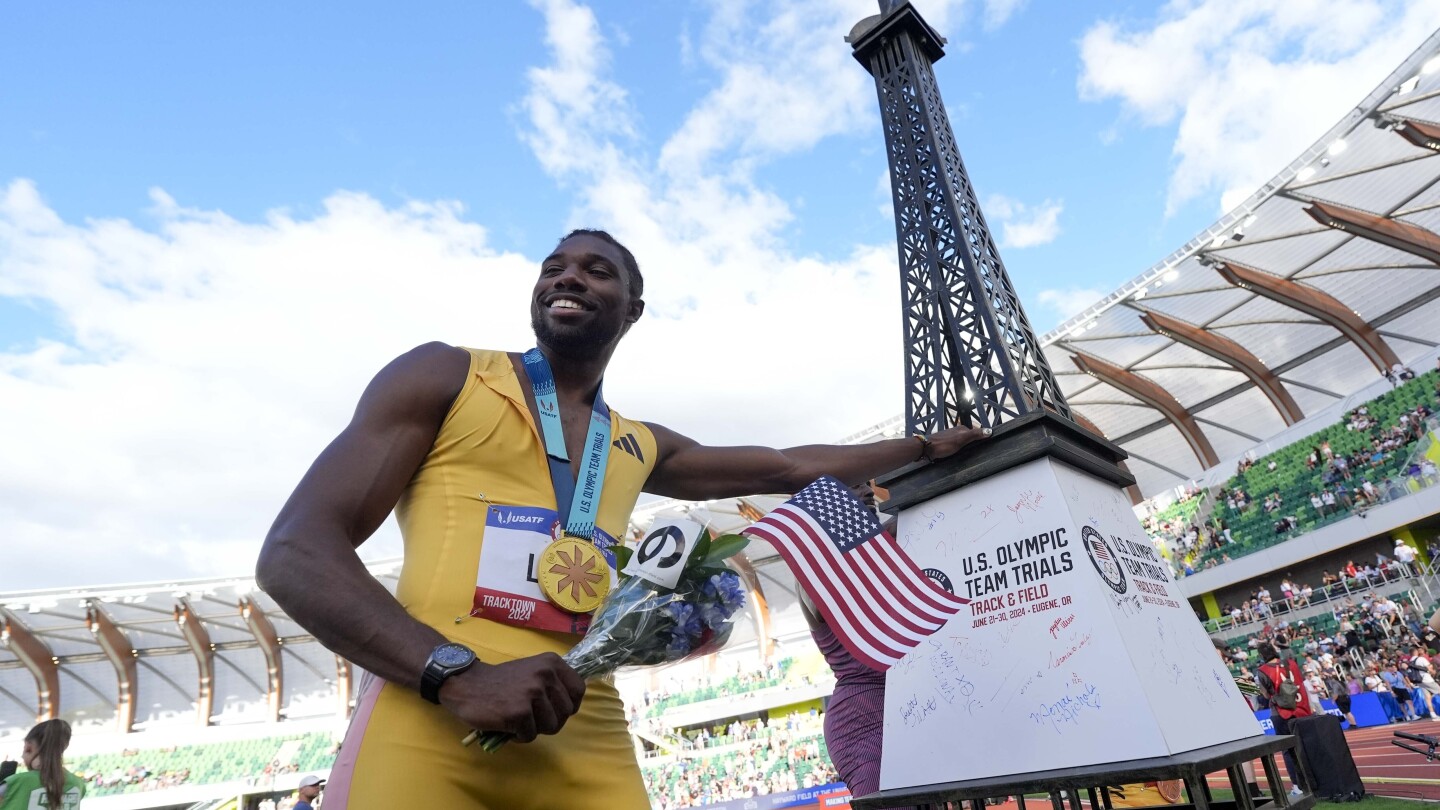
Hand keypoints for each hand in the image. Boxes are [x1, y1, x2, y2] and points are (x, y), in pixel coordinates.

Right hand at [439, 652, 585, 742]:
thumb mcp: (533, 670)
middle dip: (550, 721)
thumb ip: (553, 682)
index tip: (555, 709)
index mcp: (552, 663)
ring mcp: (533, 693)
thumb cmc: (501, 681)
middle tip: (531, 717)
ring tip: (519, 719)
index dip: (569, 705)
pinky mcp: (519, 712)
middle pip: (566, 713)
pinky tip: (507, 724)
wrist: (467, 684)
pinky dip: (519, 736)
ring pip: (551, 726)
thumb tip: (571, 705)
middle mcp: (546, 675)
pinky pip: (530, 736)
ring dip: (535, 729)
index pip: (579, 690)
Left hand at [923, 425, 989, 460]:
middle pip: (969, 438)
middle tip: (978, 451)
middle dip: (974, 443)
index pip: (976, 432)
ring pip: (962, 443)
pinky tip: (959, 454)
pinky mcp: (945, 444)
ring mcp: (950, 438)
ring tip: (969, 454)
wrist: (926, 449)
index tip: (987, 443)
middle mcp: (956, 432)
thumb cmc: (943, 444)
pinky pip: (956, 447)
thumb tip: (989, 431)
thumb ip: (974, 435)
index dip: (981, 438)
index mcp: (961, 429)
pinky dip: (959, 450)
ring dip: (966, 447)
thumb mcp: (961, 439)